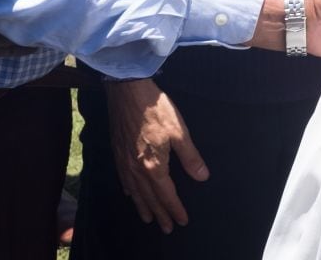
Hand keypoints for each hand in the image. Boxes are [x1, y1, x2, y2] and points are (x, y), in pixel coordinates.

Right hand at [104, 77, 206, 233]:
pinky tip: (130, 194)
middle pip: (150, 198)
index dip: (175, 209)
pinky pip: (123, 180)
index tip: (182, 221)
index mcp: (154, 166)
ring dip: (143, 207)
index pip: (166, 195)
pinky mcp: (118, 152)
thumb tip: (202, 177)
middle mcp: (136, 169)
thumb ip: (190, 157)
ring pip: (135, 192)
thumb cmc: (156, 109)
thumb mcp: (180, 131)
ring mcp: (124, 162)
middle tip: (167, 228)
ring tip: (149, 219)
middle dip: (160, 214)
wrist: (127, 92)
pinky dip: (129, 191)